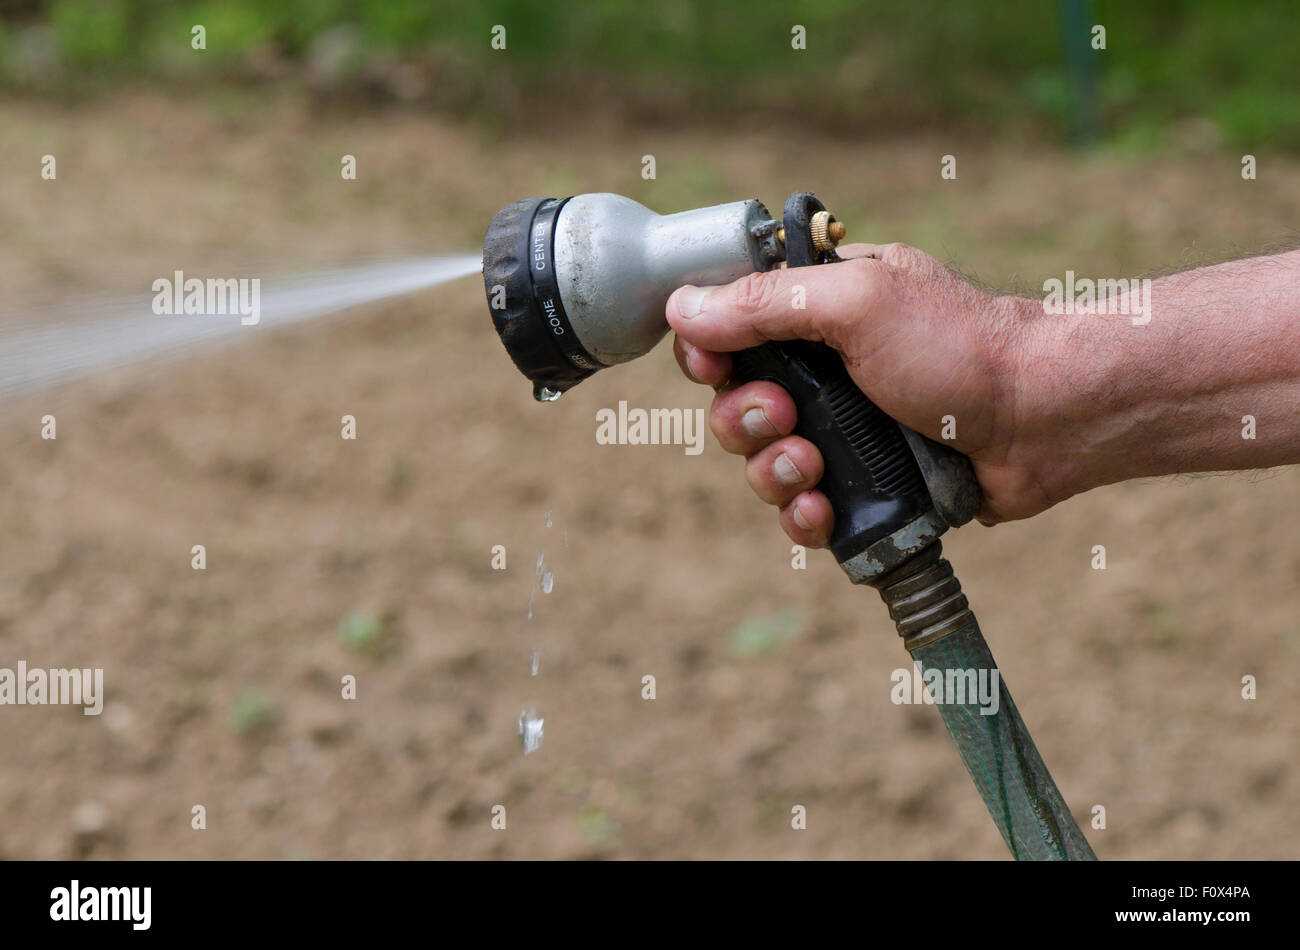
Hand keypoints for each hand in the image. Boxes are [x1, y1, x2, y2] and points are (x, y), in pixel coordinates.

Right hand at [666, 242, 1045, 546]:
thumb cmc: (960, 346)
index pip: (729, 327)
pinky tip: (823, 511)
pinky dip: (803, 516)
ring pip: (761, 463)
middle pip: (733, 403)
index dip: (709, 352)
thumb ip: (765, 302)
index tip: (714, 366)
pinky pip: (802, 511)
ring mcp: (844, 429)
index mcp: (818, 308)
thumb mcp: (857, 302)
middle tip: (781, 417)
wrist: (1043, 420)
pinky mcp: (865, 485)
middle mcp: (823, 370)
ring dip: (771, 471)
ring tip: (811, 466)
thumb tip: (681, 306)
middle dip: (743, 419)